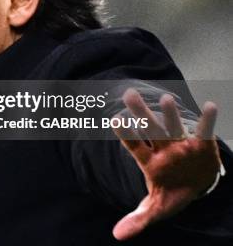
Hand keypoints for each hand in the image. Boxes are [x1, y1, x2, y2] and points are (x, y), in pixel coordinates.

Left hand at [111, 88, 221, 240]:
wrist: (197, 186)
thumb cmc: (172, 192)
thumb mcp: (156, 208)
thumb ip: (138, 218)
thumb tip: (117, 236)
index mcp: (148, 161)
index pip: (134, 145)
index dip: (125, 133)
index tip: (115, 120)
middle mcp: (162, 149)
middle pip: (149, 129)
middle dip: (140, 113)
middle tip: (129, 95)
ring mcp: (181, 145)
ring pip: (173, 127)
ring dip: (169, 114)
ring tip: (165, 99)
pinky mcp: (202, 145)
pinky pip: (205, 132)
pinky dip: (208, 120)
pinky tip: (211, 106)